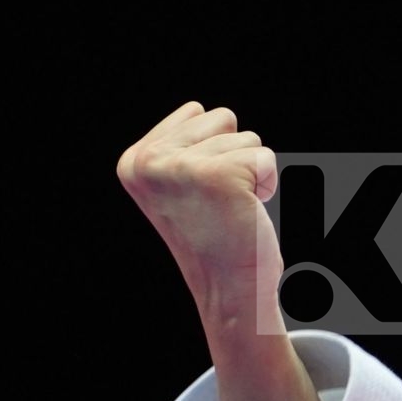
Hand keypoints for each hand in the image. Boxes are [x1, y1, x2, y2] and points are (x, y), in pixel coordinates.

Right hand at [115, 101, 282, 322]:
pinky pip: (266, 157)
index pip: (196, 113)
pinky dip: (267, 183)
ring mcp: (180, 168)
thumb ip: (181, 145)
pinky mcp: (219, 176)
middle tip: (219, 201)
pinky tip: (247, 212)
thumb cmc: (216, 235)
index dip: (213, 150)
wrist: (230, 291)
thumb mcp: (180, 183)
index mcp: (134, 161)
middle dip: (232, 156)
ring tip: (231, 209)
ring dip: (249, 172)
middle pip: (221, 118)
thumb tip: (199, 109)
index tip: (202, 192)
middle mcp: (148, 162)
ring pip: (246, 137)